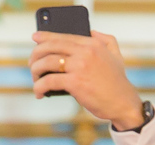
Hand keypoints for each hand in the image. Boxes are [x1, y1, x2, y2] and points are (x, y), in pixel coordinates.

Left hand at [28, 31, 144, 130]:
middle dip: (36, 55)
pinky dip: (39, 87)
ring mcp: (80, 66)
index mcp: (92, 43)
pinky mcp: (75, 83)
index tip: (35, 38)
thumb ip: (106, 39)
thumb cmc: (117, 82)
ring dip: (35, 72)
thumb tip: (92, 30)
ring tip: (35, 80)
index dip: (45, 37)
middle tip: (32, 65)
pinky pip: (49, 81)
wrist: (123, 102)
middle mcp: (85, 51)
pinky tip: (39, 93)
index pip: (63, 36)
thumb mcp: (116, 55)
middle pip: (51, 47)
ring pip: (47, 63)